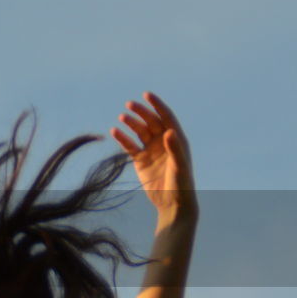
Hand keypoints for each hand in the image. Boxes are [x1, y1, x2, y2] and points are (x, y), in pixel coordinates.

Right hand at [108, 91, 197, 220]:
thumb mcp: (179, 165)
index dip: (157, 105)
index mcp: (176, 139)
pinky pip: (130, 146)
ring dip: (131, 123)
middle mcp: (163, 142)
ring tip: (122, 117)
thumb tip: (169, 131)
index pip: (166, 117)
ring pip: (139, 131)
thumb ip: (175, 148)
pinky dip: (123, 138)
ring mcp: (151, 150)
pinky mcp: (140, 160)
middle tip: (129, 104)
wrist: (172, 203)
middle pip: (151, 122)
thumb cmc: (181, 184)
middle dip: (141, 112)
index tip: (147, 95)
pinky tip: (115, 131)